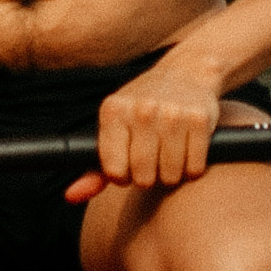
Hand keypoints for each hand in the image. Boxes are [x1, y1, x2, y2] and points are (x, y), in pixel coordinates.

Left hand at [67, 59, 223, 202]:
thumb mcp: (113, 130)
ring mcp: (171, 113)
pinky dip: (192, 168)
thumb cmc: (141, 110)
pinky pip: (195, 168)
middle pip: (143, 177)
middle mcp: (141, 109)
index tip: (129, 165)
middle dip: (149, 178)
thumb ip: (93, 168)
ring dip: (171, 174)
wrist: (184, 73)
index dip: (123, 176)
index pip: (114, 171)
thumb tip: (71, 196)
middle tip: (152, 161)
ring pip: (171, 175)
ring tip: (169, 154)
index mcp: (113, 110)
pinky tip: (187, 150)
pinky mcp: (198, 119)